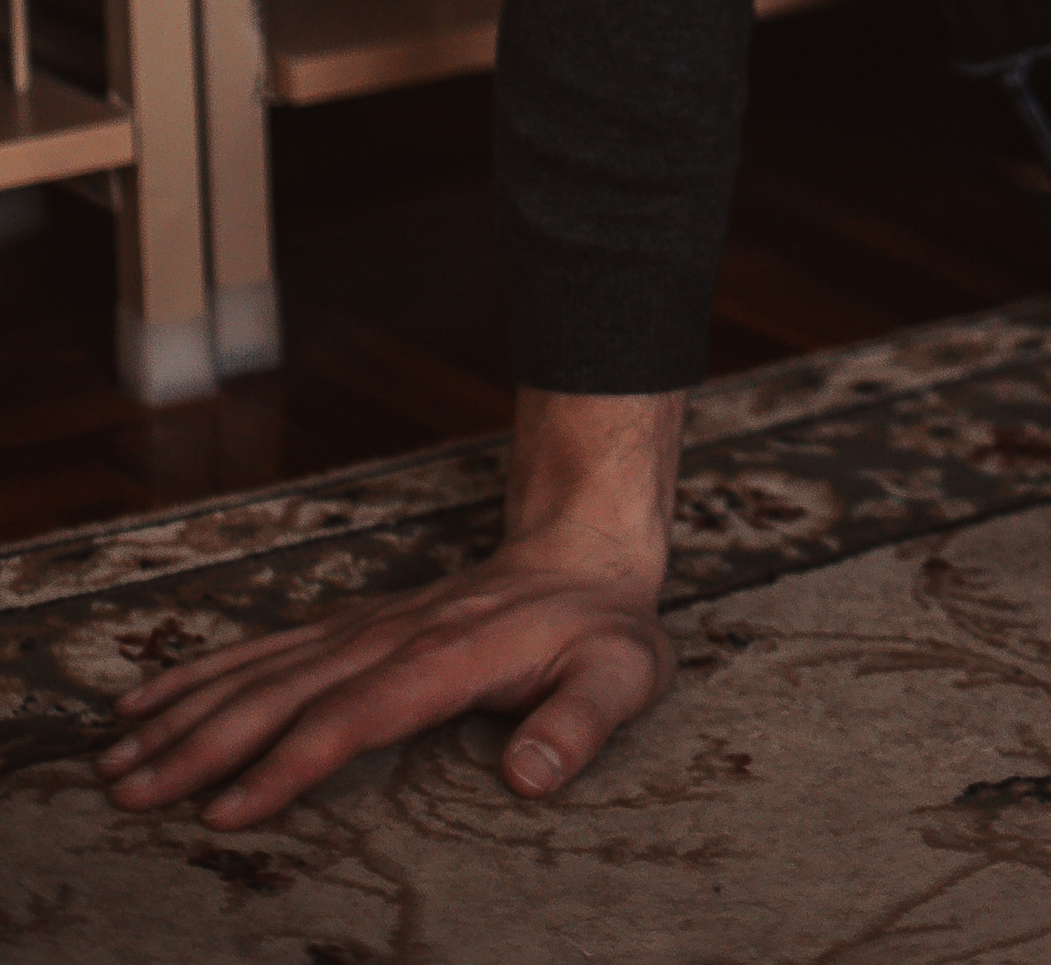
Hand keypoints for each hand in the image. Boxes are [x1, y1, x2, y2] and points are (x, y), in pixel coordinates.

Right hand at [96, 389, 682, 826]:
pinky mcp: (353, 626)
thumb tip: (531, 778)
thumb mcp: (622, 675)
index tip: (228, 810)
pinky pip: (268, 648)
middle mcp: (393, 637)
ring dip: (187, 712)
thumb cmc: (604, 630)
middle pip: (285, 693)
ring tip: (116, 757)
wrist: (586, 552)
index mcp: (450, 658)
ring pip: (262, 670)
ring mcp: (367, 627)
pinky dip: (203, 672)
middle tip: (131, 794)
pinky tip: (149, 697)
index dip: (292, 762)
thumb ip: (580, 725)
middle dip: (204, 744)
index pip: (356, 716)